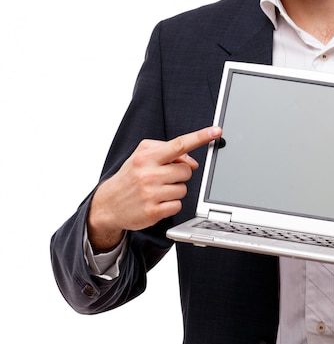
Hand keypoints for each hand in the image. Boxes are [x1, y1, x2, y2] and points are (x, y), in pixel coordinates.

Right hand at [87, 126, 221, 251]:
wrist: (108, 204)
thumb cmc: (130, 176)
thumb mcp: (143, 155)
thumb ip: (168, 151)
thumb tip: (192, 162)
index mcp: (147, 157)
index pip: (179, 144)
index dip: (200, 137)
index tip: (216, 131)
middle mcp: (148, 174)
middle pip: (187, 171)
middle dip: (180, 174)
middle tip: (164, 177)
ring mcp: (150, 194)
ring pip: (184, 189)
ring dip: (175, 190)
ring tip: (158, 190)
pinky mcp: (153, 212)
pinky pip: (178, 205)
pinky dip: (171, 204)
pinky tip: (158, 202)